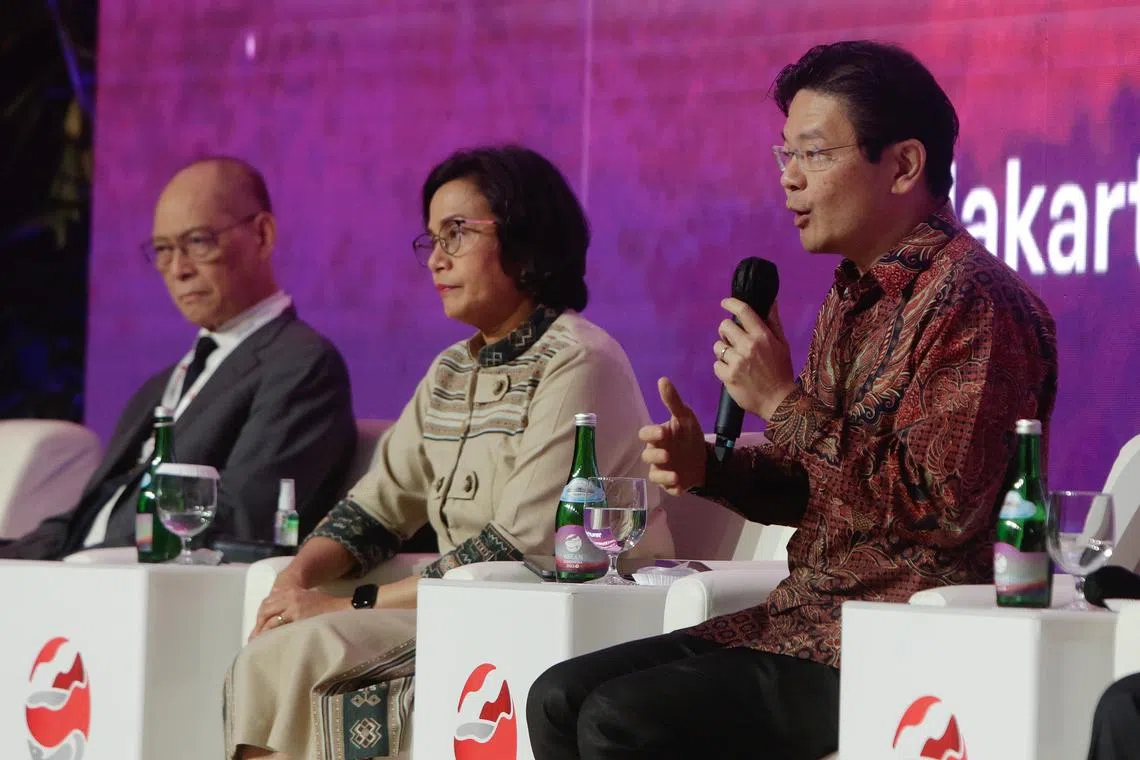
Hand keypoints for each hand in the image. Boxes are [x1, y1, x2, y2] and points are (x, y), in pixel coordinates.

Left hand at [250, 586, 350, 640]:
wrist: (344, 608)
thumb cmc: (328, 609)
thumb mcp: (308, 601)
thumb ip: (293, 606)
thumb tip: (279, 623)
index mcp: (291, 592)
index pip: (268, 603)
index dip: (260, 617)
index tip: (256, 630)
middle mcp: (290, 597)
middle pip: (266, 610)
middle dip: (258, 625)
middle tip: (253, 640)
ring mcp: (294, 607)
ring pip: (270, 620)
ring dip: (262, 632)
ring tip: (258, 645)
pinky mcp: (299, 617)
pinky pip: (280, 627)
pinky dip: (272, 635)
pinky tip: (270, 643)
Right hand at [639, 377, 706, 494]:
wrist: (704, 458)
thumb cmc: (688, 436)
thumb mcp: (684, 416)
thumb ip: (672, 401)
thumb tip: (662, 379)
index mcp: (657, 437)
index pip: (646, 434)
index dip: (651, 434)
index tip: (662, 432)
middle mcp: (656, 454)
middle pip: (647, 456)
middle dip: (655, 456)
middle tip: (666, 454)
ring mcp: (662, 470)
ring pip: (655, 475)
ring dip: (663, 475)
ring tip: (674, 474)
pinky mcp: (671, 485)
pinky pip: (668, 489)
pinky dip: (672, 488)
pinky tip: (680, 486)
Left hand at [712, 299, 795, 420]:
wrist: (779, 401)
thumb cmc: (781, 371)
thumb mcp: (782, 344)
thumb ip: (773, 322)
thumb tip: (770, 301)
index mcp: (762, 336)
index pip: (743, 311)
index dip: (731, 303)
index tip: (724, 303)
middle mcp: (748, 346)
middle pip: (724, 326)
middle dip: (726, 332)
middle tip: (733, 340)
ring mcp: (737, 361)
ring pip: (718, 346)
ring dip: (723, 351)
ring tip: (734, 359)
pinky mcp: (728, 376)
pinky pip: (716, 364)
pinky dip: (722, 368)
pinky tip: (732, 373)